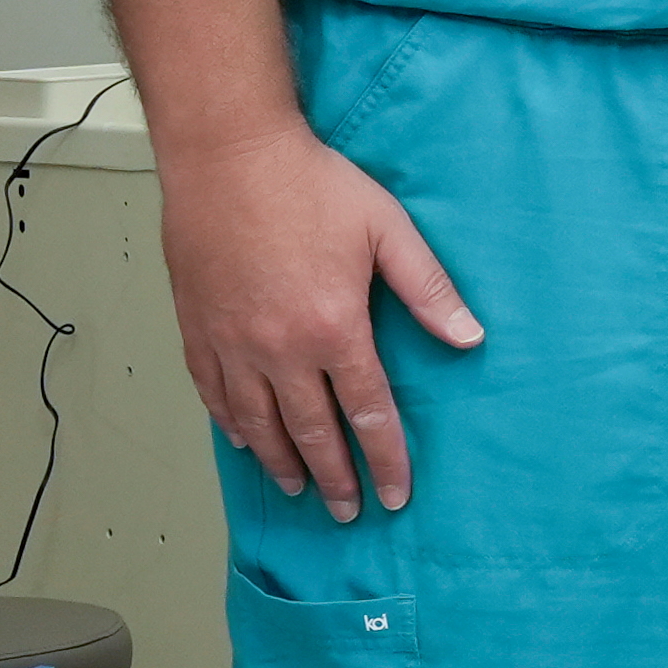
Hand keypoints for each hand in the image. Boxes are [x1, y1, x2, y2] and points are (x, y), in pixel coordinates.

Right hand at [158, 120, 482, 522]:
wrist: (227, 156)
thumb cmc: (312, 186)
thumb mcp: (388, 229)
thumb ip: (429, 289)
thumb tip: (470, 337)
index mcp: (333, 328)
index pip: (367, 413)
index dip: (385, 459)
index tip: (396, 494)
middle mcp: (278, 348)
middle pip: (311, 431)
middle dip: (336, 478)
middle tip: (351, 512)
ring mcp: (231, 342)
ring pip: (257, 423)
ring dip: (281, 462)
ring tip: (300, 491)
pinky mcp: (196, 328)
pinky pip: (212, 392)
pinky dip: (231, 424)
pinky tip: (245, 442)